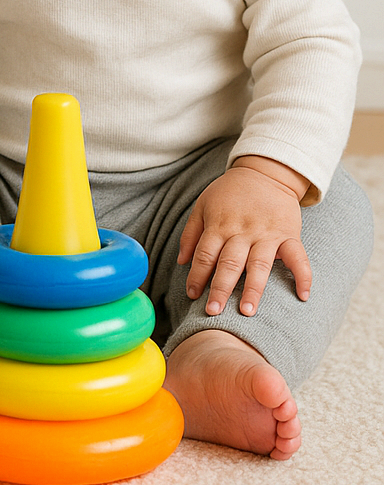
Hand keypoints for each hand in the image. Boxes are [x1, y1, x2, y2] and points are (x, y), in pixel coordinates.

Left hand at [177, 157, 310, 316]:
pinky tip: (303, 296)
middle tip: (213, 312)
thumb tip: (181, 262)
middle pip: (229, 262)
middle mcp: (242, 231)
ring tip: (247, 311)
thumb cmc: (230, 192)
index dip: (197, 275)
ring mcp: (266, 234)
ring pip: (259, 264)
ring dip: (253, 288)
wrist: (265, 172)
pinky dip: (303, 276)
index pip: (205, 254)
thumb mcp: (204, 204)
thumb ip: (191, 233)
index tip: (192, 295)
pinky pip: (297, 257)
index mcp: (219, 224)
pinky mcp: (288, 234)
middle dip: (220, 288)